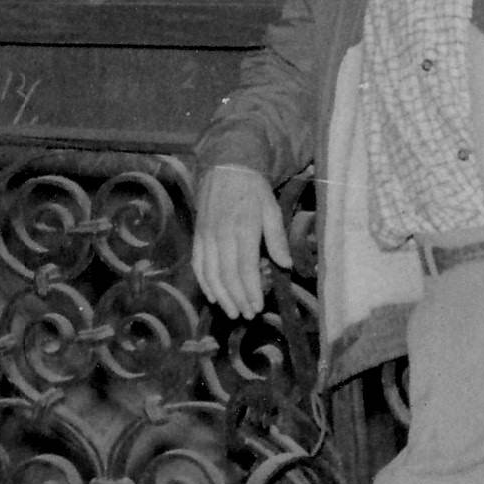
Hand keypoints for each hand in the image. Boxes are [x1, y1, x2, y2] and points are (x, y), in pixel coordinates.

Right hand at [191, 165, 289, 318]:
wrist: (225, 167)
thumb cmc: (253, 189)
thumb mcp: (271, 209)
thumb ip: (277, 238)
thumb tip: (285, 265)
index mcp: (243, 229)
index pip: (245, 268)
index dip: (250, 291)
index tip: (258, 308)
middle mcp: (222, 235)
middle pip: (227, 276)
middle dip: (238, 299)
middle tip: (247, 316)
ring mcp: (206, 236)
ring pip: (211, 274)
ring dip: (221, 296)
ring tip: (232, 312)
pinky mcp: (198, 236)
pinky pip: (198, 264)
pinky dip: (204, 283)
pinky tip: (213, 296)